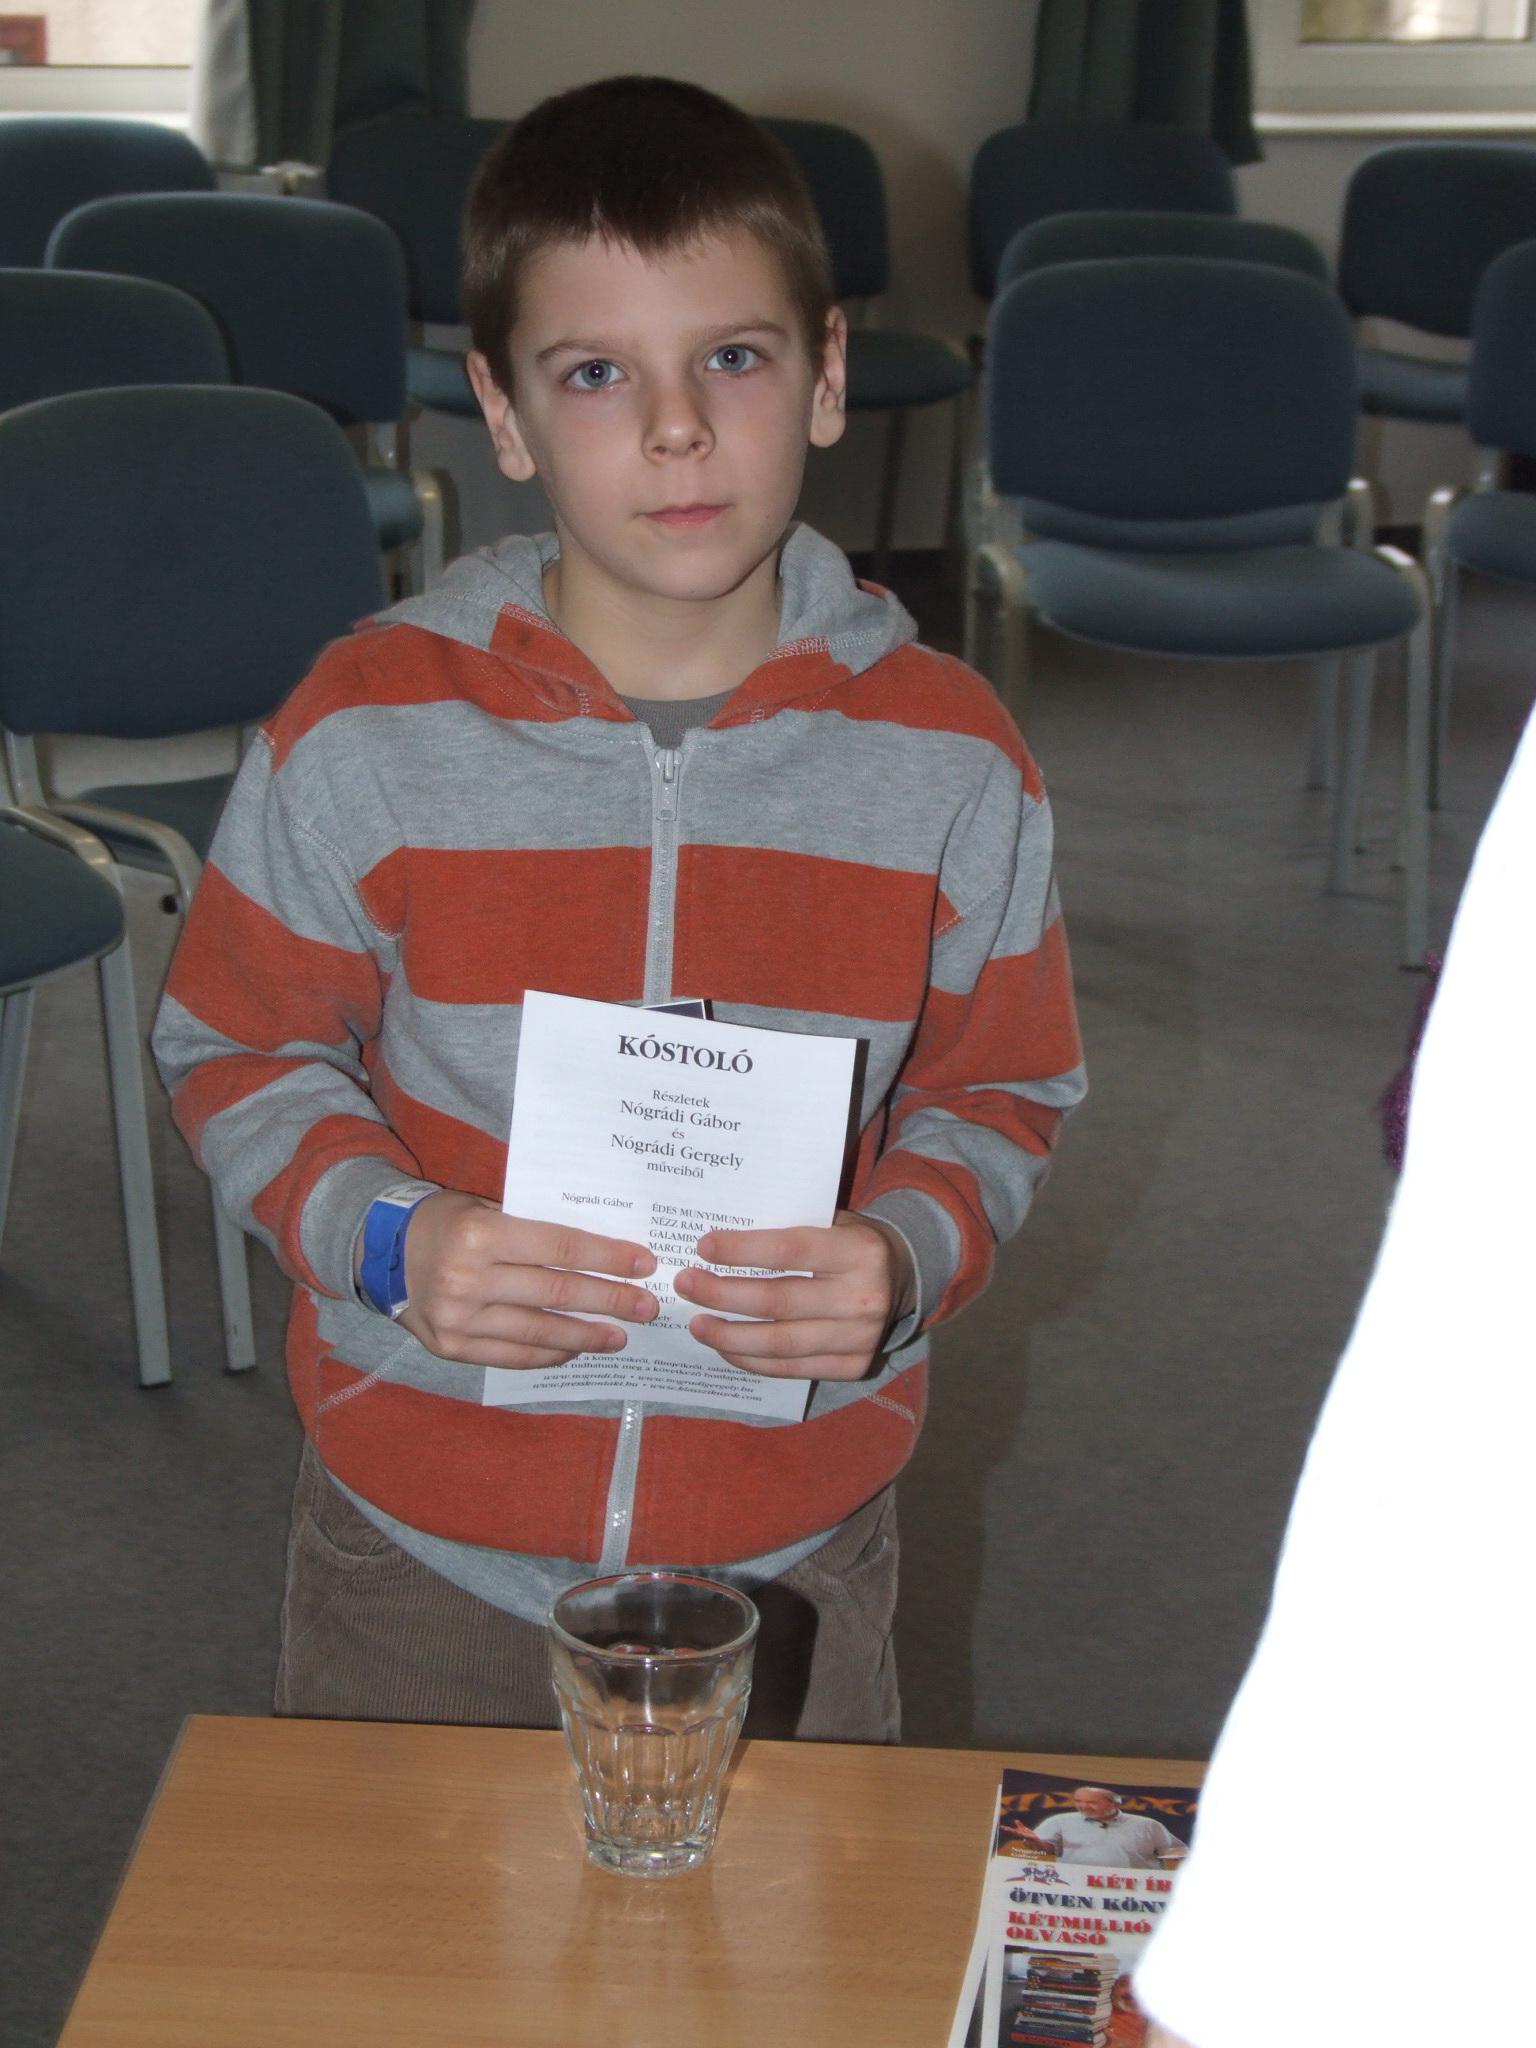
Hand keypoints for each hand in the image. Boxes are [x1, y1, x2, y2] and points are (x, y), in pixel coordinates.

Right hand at [382, 1190, 657, 1368]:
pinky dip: (550, 1352)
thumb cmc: (448, 1220)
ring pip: (539, 1331)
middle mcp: (468, 1278)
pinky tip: (576, 1348)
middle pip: (557, 1293)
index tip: (643, 1263)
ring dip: (587, 1334)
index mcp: (481, 1233)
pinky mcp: (452, 1347)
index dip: (608, 1257)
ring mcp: (459, 1319)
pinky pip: (514, 1355)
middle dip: (610, 1300)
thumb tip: (604, 1251)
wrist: (383, 1251)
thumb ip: (535, 1228)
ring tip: (620, 1334)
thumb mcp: (487, 1207)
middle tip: (646, 1305)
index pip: (560, 1248)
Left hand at [672, 1211, 914, 1380]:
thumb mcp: (832, 1221)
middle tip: (686, 1284)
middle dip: (722, 1294)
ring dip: (729, 1335)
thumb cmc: (852, 1242)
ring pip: (779, 1343)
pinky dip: (752, 1360)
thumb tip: (718, 1240)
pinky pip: (790, 1368)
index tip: (703, 1247)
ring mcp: (860, 1338)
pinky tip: (725, 1346)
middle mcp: (863, 1298)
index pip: (789, 1251)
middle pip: (777, 1301)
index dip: (742, 1250)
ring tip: (697, 1323)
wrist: (904, 1277)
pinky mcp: (853, 1367)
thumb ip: (788, 1227)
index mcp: (859, 1251)